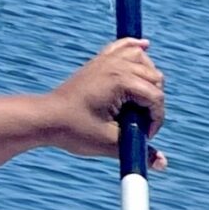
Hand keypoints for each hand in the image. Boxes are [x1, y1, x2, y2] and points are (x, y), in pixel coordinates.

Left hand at [42, 40, 167, 166]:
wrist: (46, 118)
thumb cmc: (75, 130)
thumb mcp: (111, 143)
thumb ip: (140, 151)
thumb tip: (163, 164)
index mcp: (120, 81)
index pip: (156, 97)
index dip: (155, 120)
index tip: (143, 135)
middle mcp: (115, 66)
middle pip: (154, 78)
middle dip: (153, 101)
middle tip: (138, 122)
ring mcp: (106, 61)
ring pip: (143, 60)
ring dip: (150, 77)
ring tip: (144, 100)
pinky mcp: (99, 62)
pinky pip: (122, 47)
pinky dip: (134, 46)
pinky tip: (145, 45)